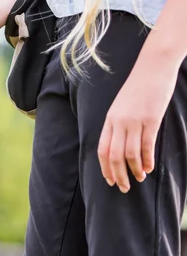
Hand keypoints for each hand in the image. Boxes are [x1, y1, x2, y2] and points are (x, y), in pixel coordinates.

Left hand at [97, 60, 176, 192]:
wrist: (152, 67)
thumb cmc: (138, 87)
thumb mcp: (121, 106)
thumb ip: (118, 124)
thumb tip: (119, 145)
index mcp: (109, 120)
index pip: (102, 150)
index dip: (105, 168)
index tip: (109, 180)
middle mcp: (118, 122)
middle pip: (114, 156)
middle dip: (118, 175)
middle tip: (123, 188)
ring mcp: (134, 121)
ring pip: (130, 154)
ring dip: (134, 170)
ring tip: (139, 179)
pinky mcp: (151, 119)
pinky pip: (147, 145)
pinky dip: (147, 160)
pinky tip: (149, 168)